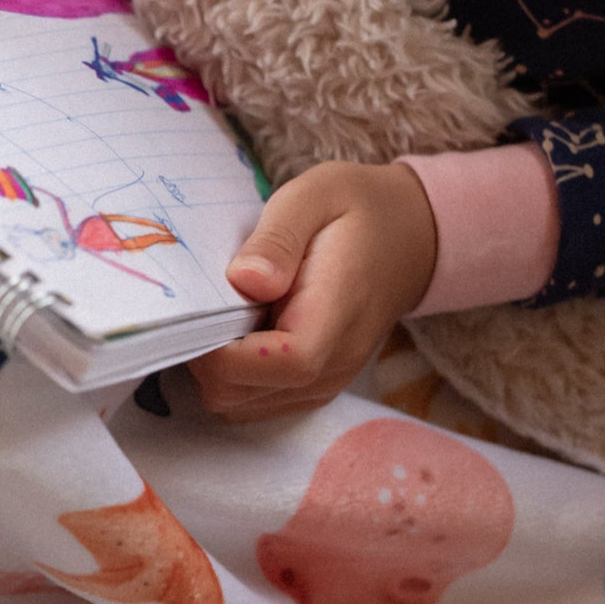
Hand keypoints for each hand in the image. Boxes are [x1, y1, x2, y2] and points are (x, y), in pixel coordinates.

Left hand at [189, 161, 437, 421]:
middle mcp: (330, 367)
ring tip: (222, 316)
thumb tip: (245, 280)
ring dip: (214, 368)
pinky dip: (231, 377)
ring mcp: (322, 384)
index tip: (197, 310)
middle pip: (238, 394)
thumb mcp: (314, 198)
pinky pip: (252, 402)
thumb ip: (277, 239)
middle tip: (202, 306)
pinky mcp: (312, 388)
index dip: (217, 349)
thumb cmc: (355, 211)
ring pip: (238, 405)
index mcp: (331, 320)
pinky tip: (238, 332)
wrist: (408, 235)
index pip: (268, 365)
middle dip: (204, 357)